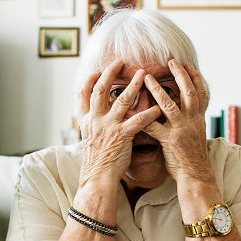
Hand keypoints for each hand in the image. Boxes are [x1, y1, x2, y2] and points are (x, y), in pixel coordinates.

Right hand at [77, 60, 161, 187]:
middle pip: (100, 90)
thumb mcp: (90, 140)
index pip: (83, 94)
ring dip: (134, 85)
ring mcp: (108, 126)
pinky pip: (138, 120)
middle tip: (120, 62)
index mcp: (85, 120)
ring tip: (143, 74)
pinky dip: (148, 112)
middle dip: (110, 73)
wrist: (97, 179)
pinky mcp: (121, 136)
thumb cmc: (96, 163)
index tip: (96, 71)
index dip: (89, 80)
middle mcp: (94, 120)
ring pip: (122, 100)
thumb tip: (98, 117)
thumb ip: (95, 126)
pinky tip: (157, 107)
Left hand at [143, 59, 211, 183]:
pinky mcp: (171, 141)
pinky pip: (154, 127)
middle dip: (180, 75)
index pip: (200, 93)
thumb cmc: (193, 157)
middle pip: (189, 92)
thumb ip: (188, 120)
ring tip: (147, 78)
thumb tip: (181, 108)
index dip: (195, 77)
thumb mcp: (195, 134)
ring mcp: (182, 130)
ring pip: (170, 105)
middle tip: (171, 61)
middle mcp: (193, 121)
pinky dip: (144, 117)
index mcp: (199, 119)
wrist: (196, 176)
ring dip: (158, 90)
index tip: (187, 64)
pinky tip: (133, 110)